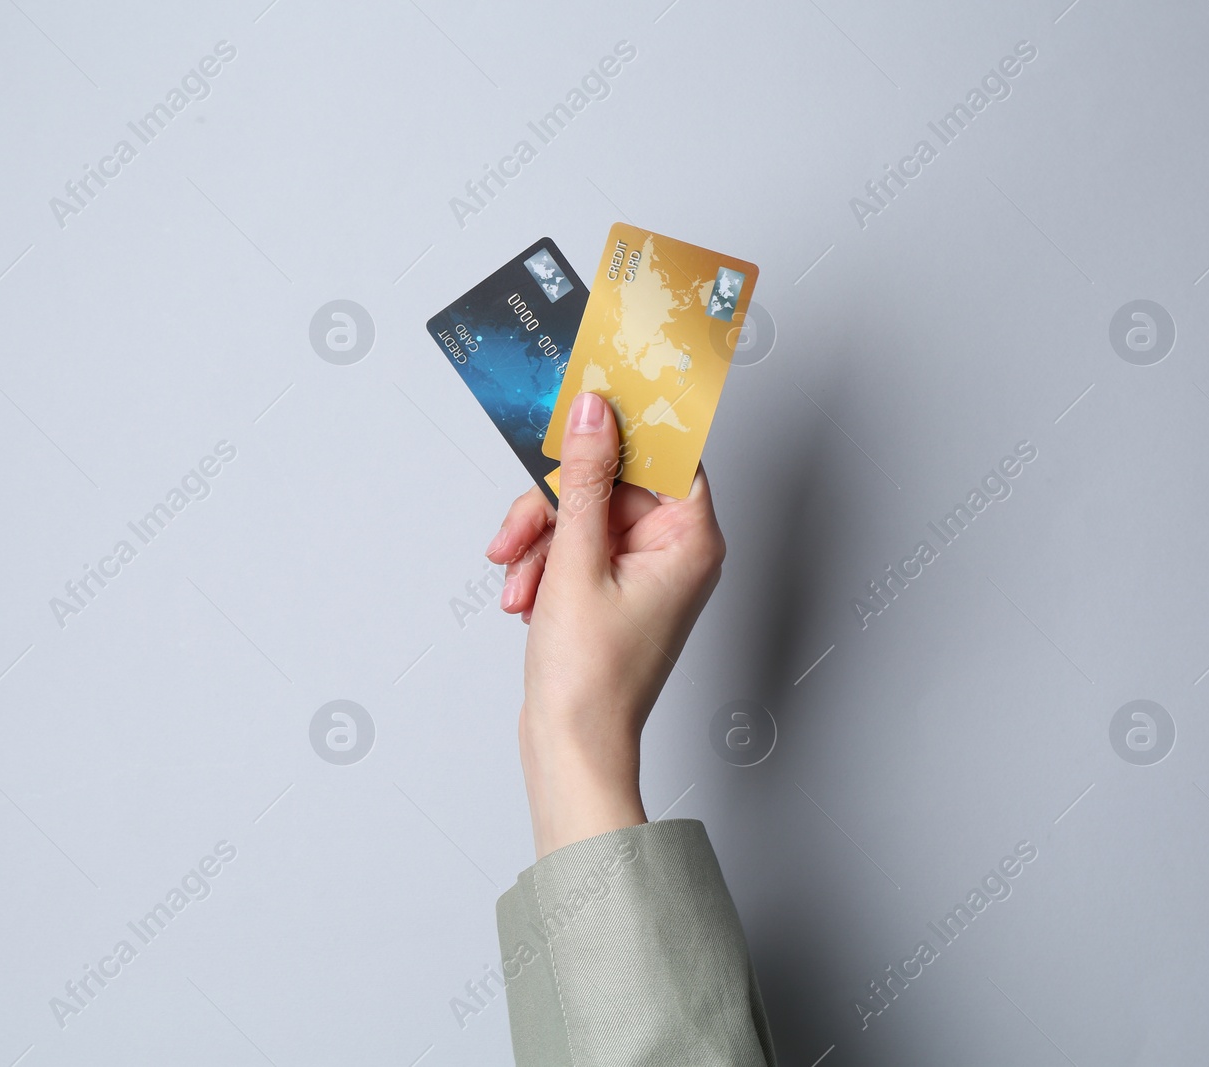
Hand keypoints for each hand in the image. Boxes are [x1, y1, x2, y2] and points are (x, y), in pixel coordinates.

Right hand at [485, 391, 725, 857]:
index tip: (587, 401)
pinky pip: (574, 549)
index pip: (668, 452)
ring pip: (583, 516)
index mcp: (690, 541)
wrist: (572, 751)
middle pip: (611, 484)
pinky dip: (543, 566)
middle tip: (518, 533)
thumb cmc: (590, 678)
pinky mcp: (612, 591)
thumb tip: (595, 412)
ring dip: (540, 542)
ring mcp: (643, 573)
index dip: (626, 426)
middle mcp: (675, 552)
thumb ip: (585, 479)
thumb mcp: (577, 561)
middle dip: (555, 507)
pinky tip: (523, 600)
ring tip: (517, 586)